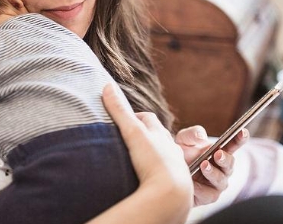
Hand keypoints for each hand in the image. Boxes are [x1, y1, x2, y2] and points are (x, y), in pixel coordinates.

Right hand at [102, 84, 192, 211]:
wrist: (171, 196)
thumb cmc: (153, 162)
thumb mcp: (133, 133)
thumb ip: (119, 111)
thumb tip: (107, 85)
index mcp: (161, 135)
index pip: (148, 118)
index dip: (135, 116)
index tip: (123, 120)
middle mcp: (171, 149)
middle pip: (159, 135)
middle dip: (146, 134)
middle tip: (130, 138)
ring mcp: (174, 168)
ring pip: (165, 155)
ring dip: (154, 155)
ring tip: (140, 160)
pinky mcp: (175, 187)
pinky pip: (166, 176)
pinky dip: (158, 174)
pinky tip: (149, 181)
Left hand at [175, 125, 248, 205]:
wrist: (169, 173)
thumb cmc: (182, 153)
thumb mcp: (184, 140)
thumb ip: (192, 134)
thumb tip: (201, 136)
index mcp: (220, 151)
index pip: (233, 145)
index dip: (240, 139)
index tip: (243, 132)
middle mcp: (222, 168)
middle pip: (230, 163)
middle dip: (225, 158)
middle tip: (217, 154)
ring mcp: (217, 183)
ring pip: (221, 180)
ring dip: (213, 173)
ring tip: (203, 165)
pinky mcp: (209, 196)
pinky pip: (209, 194)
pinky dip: (201, 189)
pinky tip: (193, 184)